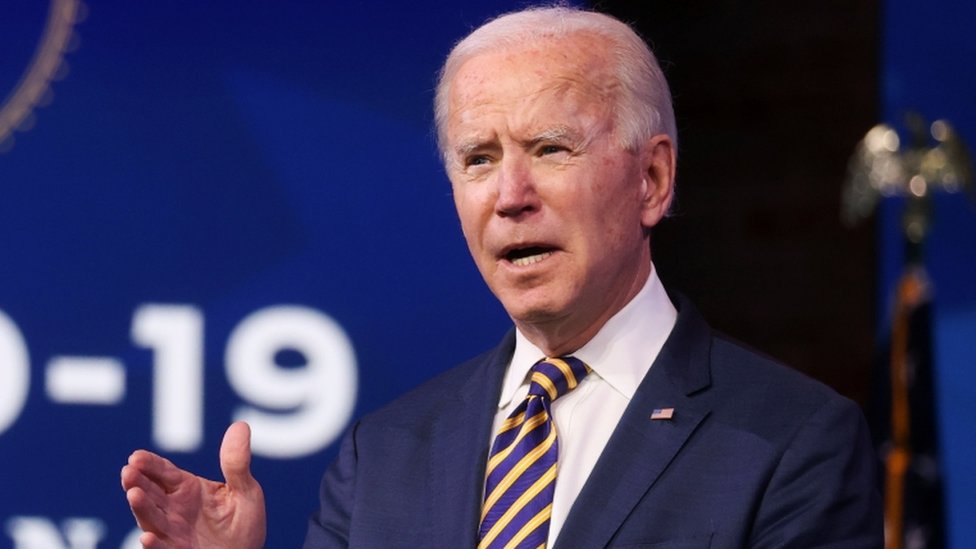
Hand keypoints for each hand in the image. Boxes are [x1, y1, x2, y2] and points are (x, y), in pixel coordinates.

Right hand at [121, 422, 265, 548]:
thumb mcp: (246, 491)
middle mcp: (174, 509)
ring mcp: (172, 532)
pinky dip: (154, 544)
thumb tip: (240, 425)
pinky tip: (147, 538)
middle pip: (151, 492)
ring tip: (134, 494)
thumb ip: (237, 463)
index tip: (136, 456)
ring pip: (151, 518)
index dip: (150, 464)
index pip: (163, 473)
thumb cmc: (243, 524)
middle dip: (138, 482)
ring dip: (141, 507)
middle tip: (128, 471)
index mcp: (187, 489)